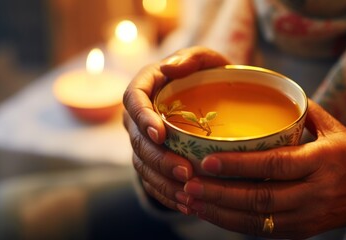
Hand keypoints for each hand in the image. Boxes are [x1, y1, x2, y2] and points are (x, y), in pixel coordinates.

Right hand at [123, 47, 229, 212]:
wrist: (212, 98)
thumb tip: (167, 68)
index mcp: (145, 87)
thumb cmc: (209, 76)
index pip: (133, 100)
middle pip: (137, 140)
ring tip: (188, 195)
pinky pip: (152, 180)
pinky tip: (186, 205)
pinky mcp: (152, 160)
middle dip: (159, 158)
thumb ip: (191, 58)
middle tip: (185, 171)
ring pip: (143, 165)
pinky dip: (166, 194)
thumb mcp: (207, 60)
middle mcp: (139, 116)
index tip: (160, 134)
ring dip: (163, 182)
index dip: (143, 118)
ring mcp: (144, 141)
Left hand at [180, 100, 345, 238]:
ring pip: (258, 218)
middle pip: (261, 196)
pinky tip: (210, 214)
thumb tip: (265, 86)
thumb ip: (300, 110)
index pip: (276, 164)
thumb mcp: (332, 127)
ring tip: (190, 201)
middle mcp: (316, 191)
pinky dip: (232, 223)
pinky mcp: (301, 231)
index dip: (240, 165)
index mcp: (324, 160)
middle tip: (189, 184)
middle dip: (220, 193)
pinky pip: (262, 230)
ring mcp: (308, 216)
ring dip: (220, 212)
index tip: (207, 161)